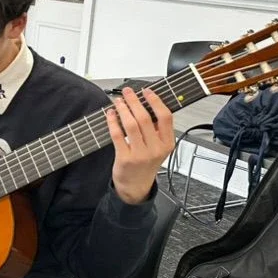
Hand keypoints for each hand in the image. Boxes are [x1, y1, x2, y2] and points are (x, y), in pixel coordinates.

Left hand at [107, 87, 174, 203]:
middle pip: (145, 118)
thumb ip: (156, 130)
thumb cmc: (146, 164)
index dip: (156, 101)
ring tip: (118, 101)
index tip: (147, 91)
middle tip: (128, 92)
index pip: (165, 117)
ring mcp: (140, 154)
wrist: (136, 186)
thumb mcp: (159, 148)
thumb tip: (146, 105)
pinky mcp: (125, 158)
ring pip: (131, 125)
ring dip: (123, 109)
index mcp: (167, 143)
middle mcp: (155, 149)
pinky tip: (110, 114)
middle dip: (135, 101)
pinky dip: (113, 122)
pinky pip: (117, 135)